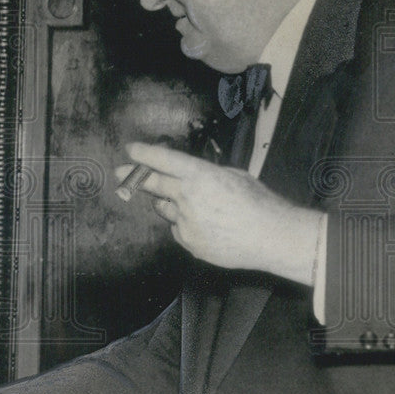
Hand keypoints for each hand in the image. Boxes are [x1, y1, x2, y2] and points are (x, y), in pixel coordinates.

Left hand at [117, 142, 323, 285]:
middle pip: (153, 185)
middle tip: (121, 173)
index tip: (130, 150)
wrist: (273, 238)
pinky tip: (208, 227)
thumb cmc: (260, 203)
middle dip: (135, 177)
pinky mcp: (189, 243)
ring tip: (192, 205)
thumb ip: (206, 175)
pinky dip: (186, 226)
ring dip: (170, 204)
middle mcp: (188, 197)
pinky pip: (178, 230)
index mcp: (201, 175)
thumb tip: (190, 177)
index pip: (163, 160)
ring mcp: (186, 222)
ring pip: (165, 209)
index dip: (143, 154)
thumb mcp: (234, 176)